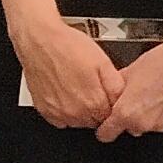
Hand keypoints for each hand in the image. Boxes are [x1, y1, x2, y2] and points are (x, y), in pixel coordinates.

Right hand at [12, 11, 120, 130]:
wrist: (40, 40)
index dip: (110, 103)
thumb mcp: (103, 62)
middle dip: (97, 108)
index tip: (105, 93)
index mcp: (93, 102)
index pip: (110, 117)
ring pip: (77, 121)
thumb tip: (122, 100)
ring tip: (77, 86)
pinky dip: (64, 110)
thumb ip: (116, 86)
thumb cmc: (69, 47)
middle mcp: (75, 113)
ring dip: (81, 110)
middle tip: (91, 86)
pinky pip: (60, 119)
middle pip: (94, 121)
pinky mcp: (44, 110)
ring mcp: (58, 113)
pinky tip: (65, 92)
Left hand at [99, 24, 162, 139]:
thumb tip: (113, 92)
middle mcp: (145, 123)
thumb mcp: (131, 70)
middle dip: (130, 115)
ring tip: (156, 91)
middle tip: (138, 95)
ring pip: (148, 124)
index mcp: (127, 112)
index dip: (105, 127)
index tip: (107, 123)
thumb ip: (116, 87)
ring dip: (149, 113)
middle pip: (129, 127)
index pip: (106, 133)